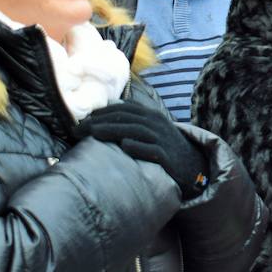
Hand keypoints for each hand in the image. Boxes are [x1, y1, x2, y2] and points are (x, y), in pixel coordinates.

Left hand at [77, 103, 205, 198]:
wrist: (193, 165)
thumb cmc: (166, 146)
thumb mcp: (152, 127)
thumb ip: (134, 117)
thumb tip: (110, 105)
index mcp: (151, 115)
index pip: (122, 108)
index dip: (101, 112)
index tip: (82, 121)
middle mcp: (156, 124)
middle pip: (125, 117)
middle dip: (99, 121)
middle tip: (78, 129)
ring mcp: (162, 139)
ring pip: (135, 130)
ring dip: (113, 130)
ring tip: (94, 133)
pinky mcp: (167, 156)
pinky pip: (152, 149)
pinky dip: (138, 146)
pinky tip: (125, 146)